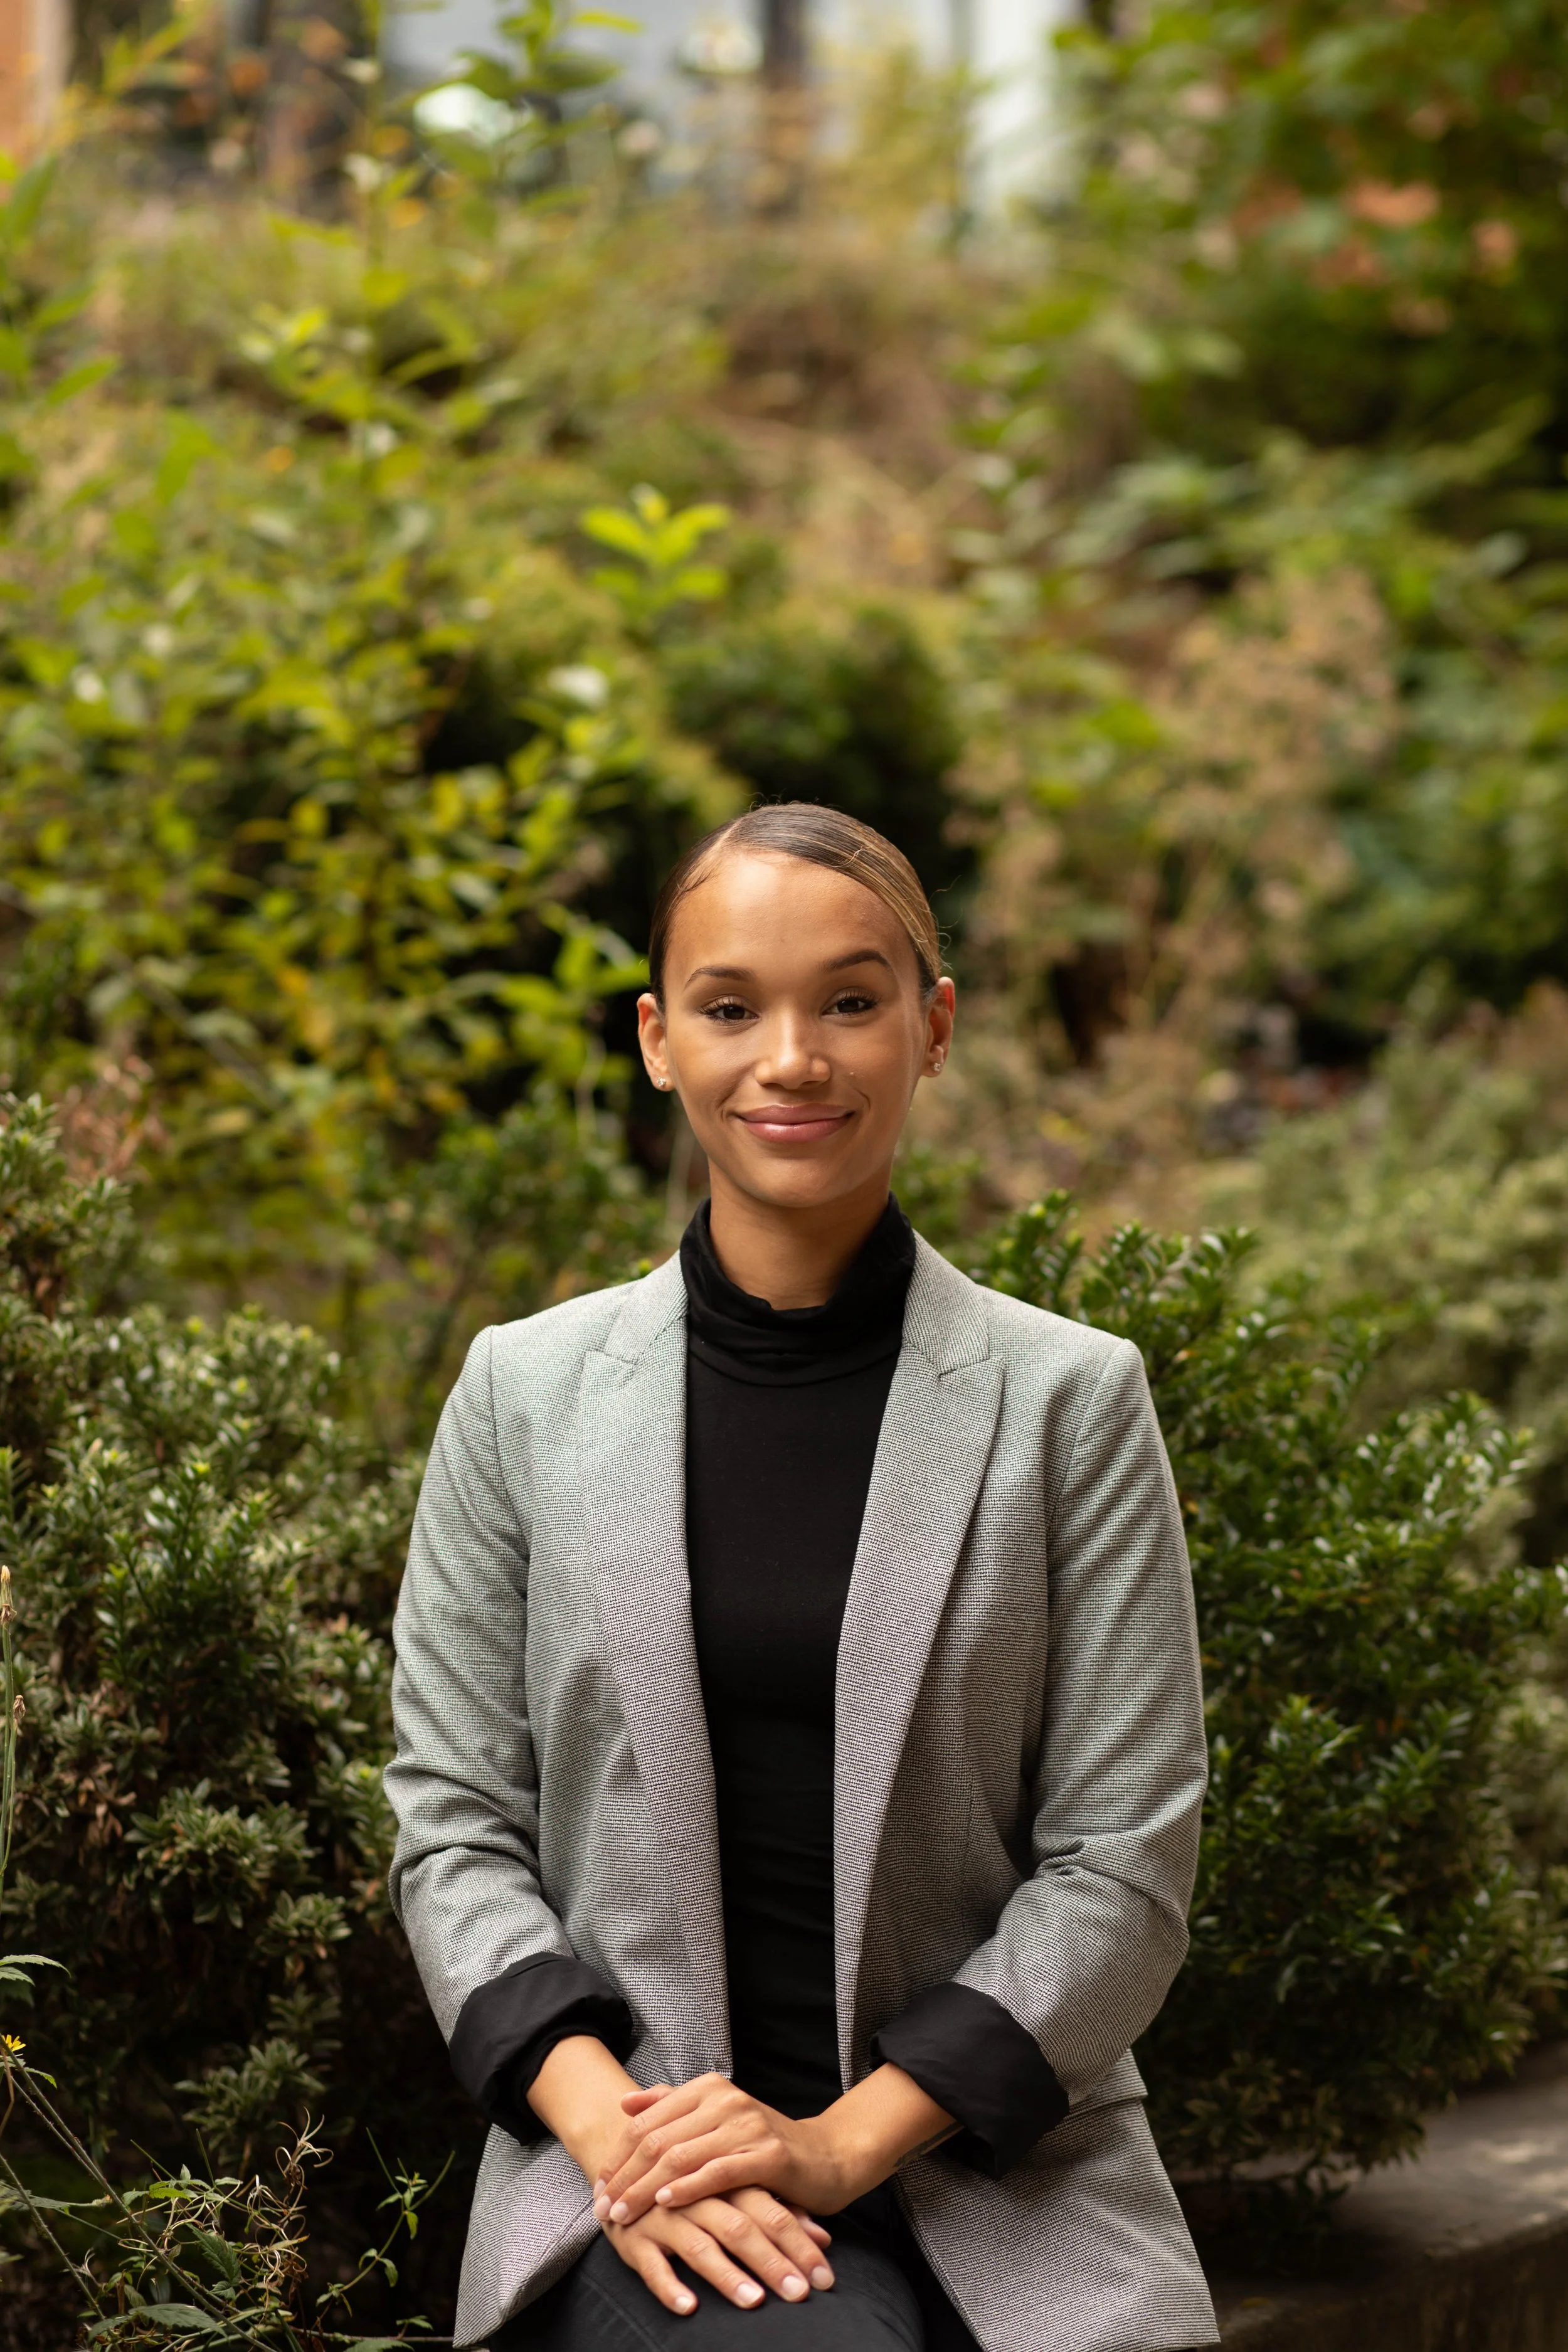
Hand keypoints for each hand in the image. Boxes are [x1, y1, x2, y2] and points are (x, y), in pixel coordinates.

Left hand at [595, 2074, 862, 2225]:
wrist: (825, 2158)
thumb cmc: (762, 2145)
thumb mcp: (716, 2119)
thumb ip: (672, 2106)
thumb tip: (625, 2101)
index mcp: (708, 2087)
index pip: (648, 2120)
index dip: (618, 2154)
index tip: (598, 2185)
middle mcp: (725, 2099)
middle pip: (658, 2139)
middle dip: (625, 2176)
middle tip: (602, 2207)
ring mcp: (746, 2125)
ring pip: (680, 2156)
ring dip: (644, 2189)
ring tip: (622, 2215)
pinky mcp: (767, 2154)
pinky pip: (716, 2172)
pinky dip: (686, 2188)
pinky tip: (665, 2203)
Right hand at [604, 2185, 834, 2318]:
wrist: (626, 2163)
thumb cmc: (693, 2185)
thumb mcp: (734, 2190)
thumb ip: (776, 2211)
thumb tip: (823, 2239)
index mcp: (724, 2180)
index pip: (769, 2211)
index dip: (798, 2242)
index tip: (823, 2276)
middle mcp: (696, 2196)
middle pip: (739, 2226)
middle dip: (771, 2262)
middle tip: (799, 2293)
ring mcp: (663, 2217)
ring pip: (699, 2245)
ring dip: (727, 2274)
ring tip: (754, 2300)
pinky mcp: (634, 2238)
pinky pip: (651, 2265)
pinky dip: (669, 2285)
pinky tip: (689, 2306)